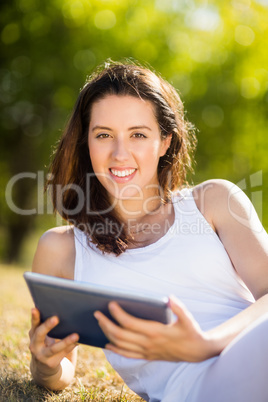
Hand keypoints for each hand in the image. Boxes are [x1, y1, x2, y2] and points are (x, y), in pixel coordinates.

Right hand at [29, 308, 78, 378]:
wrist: (44, 368)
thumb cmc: (46, 344)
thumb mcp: (43, 335)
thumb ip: (47, 325)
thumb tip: (64, 310)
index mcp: (33, 334)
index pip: (34, 324)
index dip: (34, 316)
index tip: (35, 309)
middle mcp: (34, 345)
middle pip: (40, 334)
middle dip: (47, 326)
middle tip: (56, 318)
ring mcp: (42, 356)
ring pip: (54, 348)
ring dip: (66, 341)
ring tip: (76, 335)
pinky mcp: (51, 363)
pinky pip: (63, 354)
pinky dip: (71, 347)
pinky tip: (78, 342)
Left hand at [94, 296, 213, 361]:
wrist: (198, 352)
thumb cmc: (192, 331)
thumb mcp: (188, 318)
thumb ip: (178, 307)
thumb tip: (169, 297)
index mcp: (156, 332)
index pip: (130, 323)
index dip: (118, 314)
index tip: (110, 303)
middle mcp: (148, 344)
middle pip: (120, 335)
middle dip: (106, 323)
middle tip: (96, 313)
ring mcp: (147, 352)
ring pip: (121, 345)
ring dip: (107, 334)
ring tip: (99, 323)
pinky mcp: (148, 356)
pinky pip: (127, 355)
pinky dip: (115, 349)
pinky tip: (107, 343)